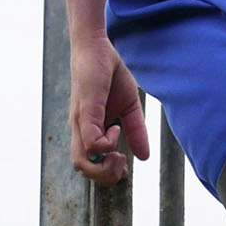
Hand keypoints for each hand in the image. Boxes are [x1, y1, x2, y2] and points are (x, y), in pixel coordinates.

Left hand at [68, 36, 150, 184]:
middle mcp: (80, 130)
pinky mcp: (85, 111)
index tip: (124, 169)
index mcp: (89, 131)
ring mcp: (80, 122)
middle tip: (123, 162)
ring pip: (81, 162)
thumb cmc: (108, 75)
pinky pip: (91, 141)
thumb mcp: (129, 106)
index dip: (106, 175)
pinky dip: (106, 143)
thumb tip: (145, 157)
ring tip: (119, 153)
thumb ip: (136, 131)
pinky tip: (116, 128)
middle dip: (106, 177)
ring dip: (104, 166)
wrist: (96, 47)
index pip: (90, 166)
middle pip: (83, 169)